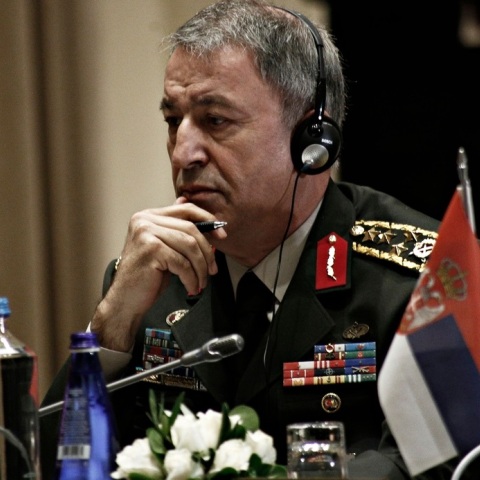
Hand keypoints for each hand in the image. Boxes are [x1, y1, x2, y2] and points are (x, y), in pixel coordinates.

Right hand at [91, 200, 226, 351]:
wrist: (125, 300)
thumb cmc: (148, 276)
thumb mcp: (166, 249)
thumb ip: (178, 231)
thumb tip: (208, 220)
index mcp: (148, 215)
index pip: (186, 209)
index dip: (208, 220)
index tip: (222, 235)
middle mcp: (144, 220)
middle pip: (191, 229)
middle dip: (207, 251)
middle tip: (212, 269)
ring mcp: (146, 233)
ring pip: (190, 246)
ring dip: (201, 267)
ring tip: (201, 281)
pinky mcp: (150, 250)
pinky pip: (183, 263)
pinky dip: (191, 278)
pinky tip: (191, 287)